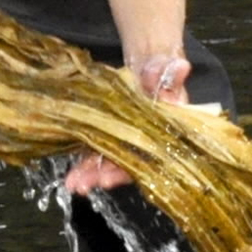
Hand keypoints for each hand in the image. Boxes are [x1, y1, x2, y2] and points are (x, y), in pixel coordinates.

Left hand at [64, 52, 190, 196]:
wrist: (149, 69)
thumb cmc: (161, 70)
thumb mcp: (164, 68)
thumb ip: (168, 73)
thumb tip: (180, 67)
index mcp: (167, 128)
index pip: (150, 154)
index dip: (131, 168)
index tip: (109, 176)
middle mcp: (148, 141)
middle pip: (128, 163)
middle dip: (105, 175)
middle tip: (84, 185)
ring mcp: (129, 141)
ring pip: (111, 162)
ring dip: (92, 175)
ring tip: (73, 184)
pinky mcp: (112, 138)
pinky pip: (99, 154)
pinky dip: (85, 166)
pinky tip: (72, 177)